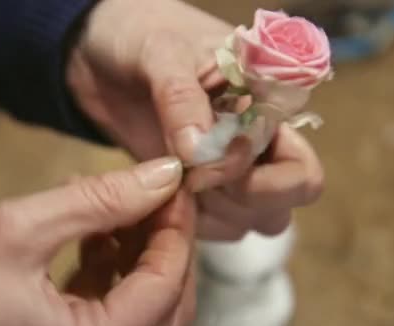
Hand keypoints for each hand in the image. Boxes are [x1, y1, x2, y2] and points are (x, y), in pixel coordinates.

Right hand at [0, 157, 194, 325]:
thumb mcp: (18, 228)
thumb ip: (98, 201)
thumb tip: (160, 176)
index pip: (165, 285)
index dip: (176, 229)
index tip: (173, 184)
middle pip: (165, 299)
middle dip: (164, 240)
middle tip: (152, 191)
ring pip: (142, 302)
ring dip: (139, 250)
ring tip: (115, 203)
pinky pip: (111, 306)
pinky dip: (112, 266)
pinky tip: (93, 231)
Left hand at [67, 0, 323, 239]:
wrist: (94, 53)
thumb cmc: (138, 34)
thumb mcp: (161, 52)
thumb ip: (181, 98)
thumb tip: (198, 155)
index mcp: (268, 100)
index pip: (299, 166)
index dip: (263, 179)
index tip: (209, 164)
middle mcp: (259, 139)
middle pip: (287, 199)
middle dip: (243, 198)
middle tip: (192, 176)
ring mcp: (229, 167)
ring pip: (253, 218)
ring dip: (214, 211)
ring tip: (171, 176)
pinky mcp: (197, 184)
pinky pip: (215, 224)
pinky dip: (191, 218)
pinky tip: (160, 190)